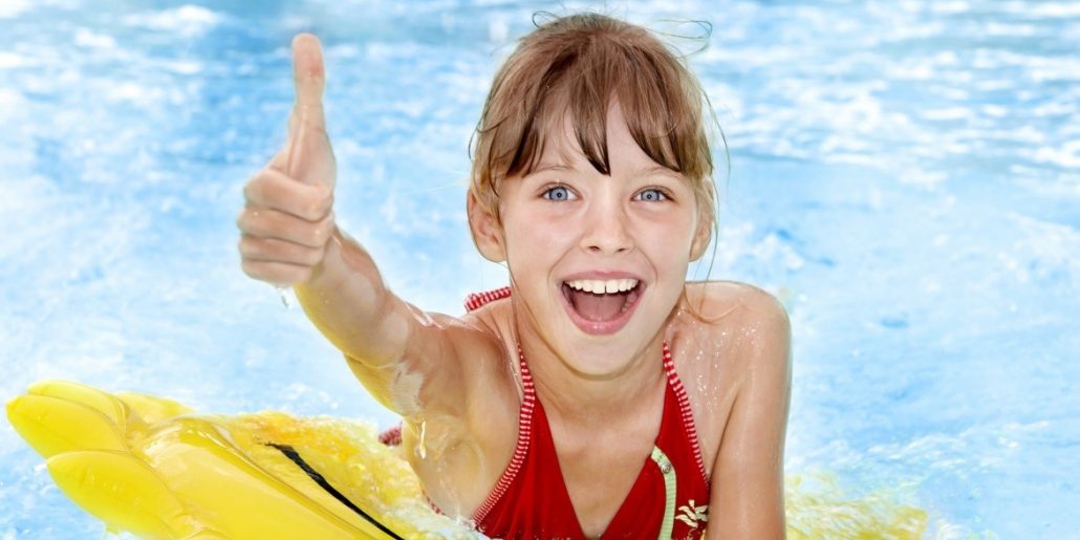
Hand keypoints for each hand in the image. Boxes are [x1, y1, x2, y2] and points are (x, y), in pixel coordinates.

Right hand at [238, 34, 336, 285]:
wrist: (316, 224)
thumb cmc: (315, 174)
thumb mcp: (316, 133)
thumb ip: (310, 88)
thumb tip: (305, 36)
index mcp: (254, 184)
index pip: (286, 196)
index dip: (315, 198)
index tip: (322, 196)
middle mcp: (242, 215)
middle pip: (303, 230)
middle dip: (324, 224)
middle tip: (318, 217)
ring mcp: (244, 245)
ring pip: (298, 255)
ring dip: (317, 247)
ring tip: (311, 235)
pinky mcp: (250, 271)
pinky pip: (287, 277)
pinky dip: (304, 270)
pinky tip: (300, 258)